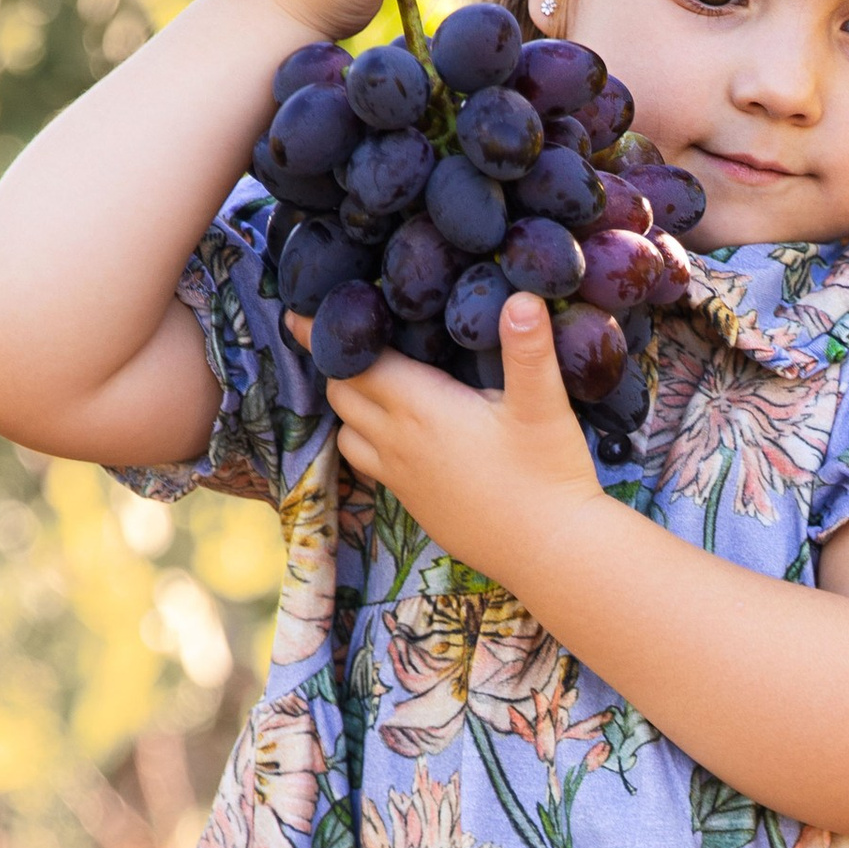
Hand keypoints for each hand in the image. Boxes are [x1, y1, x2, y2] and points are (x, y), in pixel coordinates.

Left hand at [288, 291, 610, 586]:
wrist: (550, 551)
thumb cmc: (548, 474)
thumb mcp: (545, 406)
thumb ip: (528, 350)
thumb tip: (522, 296)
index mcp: (420, 408)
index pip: (354, 362)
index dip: (324, 333)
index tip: (298, 312)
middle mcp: (398, 443)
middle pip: (342, 394)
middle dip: (339, 363)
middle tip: (348, 337)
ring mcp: (402, 479)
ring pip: (347, 434)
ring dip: (351, 407)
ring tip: (372, 383)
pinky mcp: (414, 505)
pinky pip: (370, 466)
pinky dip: (368, 442)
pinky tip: (398, 433)